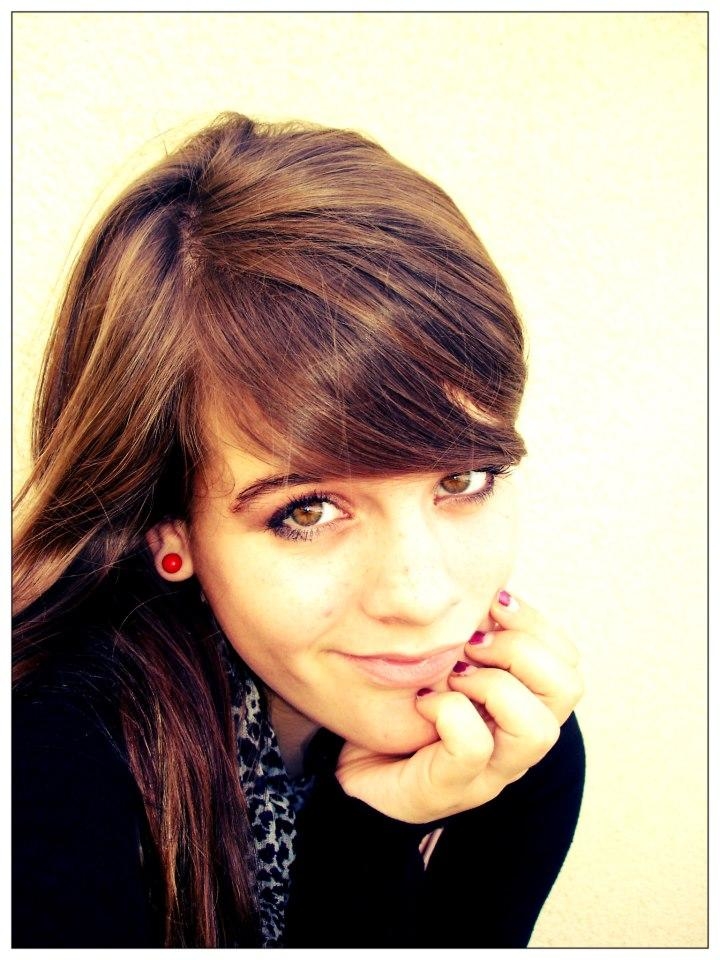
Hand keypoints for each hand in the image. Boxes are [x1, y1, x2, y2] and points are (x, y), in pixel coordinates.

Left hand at [335, 590, 582, 822]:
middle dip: (519, 650)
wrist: (358, 762)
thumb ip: (471, 625)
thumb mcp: (444, 654)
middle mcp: (518, 741)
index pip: (567, 660)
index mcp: (524, 704)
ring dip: (491, 685)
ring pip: (537, 730)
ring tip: (453, 675)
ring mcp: (490, 771)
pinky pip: (472, 747)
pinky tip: (424, 703)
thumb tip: (484, 583)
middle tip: (470, 643)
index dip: (534, 623)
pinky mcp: (450, 788)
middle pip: (568, 689)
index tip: (491, 604)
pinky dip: (448, 712)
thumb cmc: (403, 703)